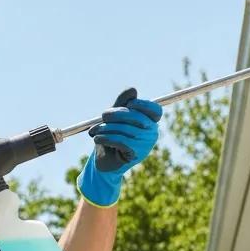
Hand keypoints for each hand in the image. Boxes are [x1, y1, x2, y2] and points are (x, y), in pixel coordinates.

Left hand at [77, 88, 161, 206]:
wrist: (105, 161)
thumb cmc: (112, 135)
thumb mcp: (115, 117)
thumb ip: (122, 102)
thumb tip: (133, 89)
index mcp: (150, 122)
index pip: (155, 110)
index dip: (143, 104)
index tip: (129, 104)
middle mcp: (152, 133)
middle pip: (137, 117)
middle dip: (116, 114)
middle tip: (102, 116)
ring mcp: (146, 144)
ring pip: (125, 129)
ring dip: (106, 128)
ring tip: (94, 131)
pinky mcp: (136, 154)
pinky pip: (120, 141)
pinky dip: (106, 138)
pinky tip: (96, 139)